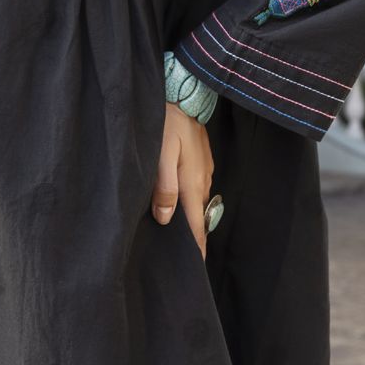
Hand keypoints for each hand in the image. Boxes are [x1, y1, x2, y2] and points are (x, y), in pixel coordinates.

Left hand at [152, 102, 214, 256]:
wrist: (184, 93)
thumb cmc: (167, 122)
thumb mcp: (160, 155)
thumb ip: (163, 187)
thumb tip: (164, 218)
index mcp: (191, 184)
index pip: (196, 227)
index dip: (195, 250)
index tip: (194, 271)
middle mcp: (202, 182)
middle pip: (198, 220)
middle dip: (192, 240)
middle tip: (181, 260)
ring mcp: (204, 171)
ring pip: (196, 204)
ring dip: (189, 220)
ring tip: (177, 237)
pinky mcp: (201, 162)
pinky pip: (195, 190)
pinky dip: (188, 202)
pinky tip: (176, 205)